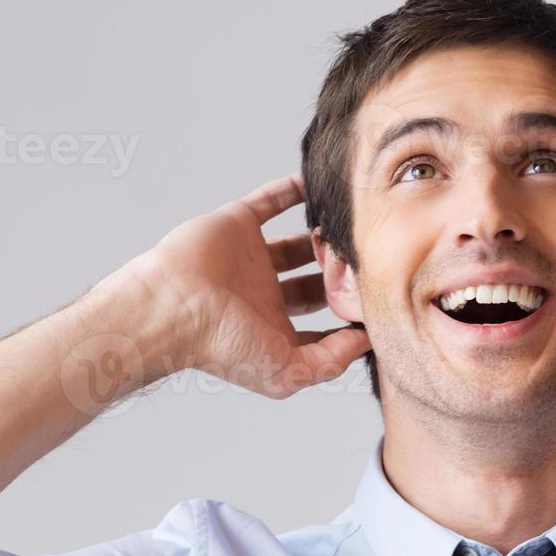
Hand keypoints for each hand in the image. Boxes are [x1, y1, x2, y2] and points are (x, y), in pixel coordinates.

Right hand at [123, 173, 370, 398]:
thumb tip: (367, 341)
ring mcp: (251, 258)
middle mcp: (264, 294)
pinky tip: (319, 183)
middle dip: (341, 273)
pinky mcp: (238, 225)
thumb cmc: (222, 346)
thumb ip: (331, 360)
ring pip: (297, 243)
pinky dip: (292, 190)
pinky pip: (270, 201)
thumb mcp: (287, 372)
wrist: (174, 308)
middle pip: (315, 280)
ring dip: (323, 236)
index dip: (348, 312)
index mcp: (274, 328)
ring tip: (353, 228)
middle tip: (370, 261)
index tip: (380, 301)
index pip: (322, 321)